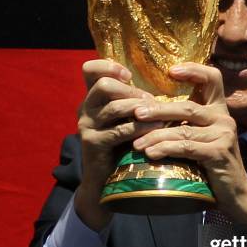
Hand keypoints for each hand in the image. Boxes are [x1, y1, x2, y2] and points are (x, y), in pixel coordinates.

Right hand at [75, 59, 162, 229]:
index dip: (109, 66)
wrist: (106, 181)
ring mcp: (87, 126)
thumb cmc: (123, 146)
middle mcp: (85, 109)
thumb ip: (133, 101)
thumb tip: (161, 86)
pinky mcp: (94, 143)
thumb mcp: (126, 119)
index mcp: (92, 99)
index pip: (90, 69)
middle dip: (132, 91)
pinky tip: (156, 128)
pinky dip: (141, 128)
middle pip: (104, 85)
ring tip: (160, 114)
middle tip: (151, 101)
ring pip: (115, 107)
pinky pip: (120, 131)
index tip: (129, 75)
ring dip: (141, 109)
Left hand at [133, 62, 246, 223]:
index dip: (193, 70)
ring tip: (136, 143)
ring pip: (183, 129)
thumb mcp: (202, 140)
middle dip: (158, 110)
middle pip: (188, 106)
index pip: (212, 78)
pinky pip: (186, 147)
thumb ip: (186, 125)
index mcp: (219, 111)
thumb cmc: (213, 167)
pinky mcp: (219, 152)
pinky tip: (150, 153)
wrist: (236, 195)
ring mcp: (224, 135)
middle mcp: (224, 119)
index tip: (170, 71)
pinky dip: (165, 149)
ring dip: (156, 135)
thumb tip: (149, 114)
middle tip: (135, 113)